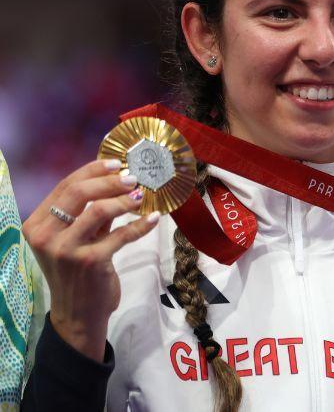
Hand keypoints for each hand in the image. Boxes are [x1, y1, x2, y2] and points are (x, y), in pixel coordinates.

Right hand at [22, 159, 160, 360]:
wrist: (78, 314)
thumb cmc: (76, 273)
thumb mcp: (75, 240)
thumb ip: (88, 214)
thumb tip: (115, 180)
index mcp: (37, 225)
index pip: (64, 186)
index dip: (92, 171)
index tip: (116, 163)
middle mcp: (46, 236)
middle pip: (78, 193)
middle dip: (110, 180)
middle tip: (133, 178)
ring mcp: (66, 250)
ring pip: (99, 210)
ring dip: (125, 200)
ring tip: (141, 196)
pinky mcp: (91, 262)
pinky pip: (121, 235)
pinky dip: (140, 225)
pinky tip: (153, 219)